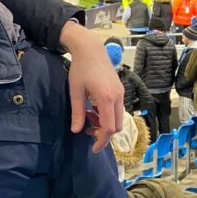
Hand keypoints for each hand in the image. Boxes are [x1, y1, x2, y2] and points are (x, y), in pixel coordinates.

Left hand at [60, 23, 124, 152]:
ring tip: (88, 116)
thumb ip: (77, 112)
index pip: (109, 128)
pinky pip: (117, 109)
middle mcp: (118, 97)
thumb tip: (76, 130)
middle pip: (116, 125)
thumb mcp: (75, 91)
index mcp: (106, 98)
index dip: (102, 140)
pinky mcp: (120, 90)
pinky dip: (107, 114)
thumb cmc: (80, 68)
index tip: (94, 148)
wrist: (90, 49)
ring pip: (118, 118)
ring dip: (105, 123)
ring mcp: (121, 93)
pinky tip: (94, 108)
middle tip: (87, 130)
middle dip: (103, 133)